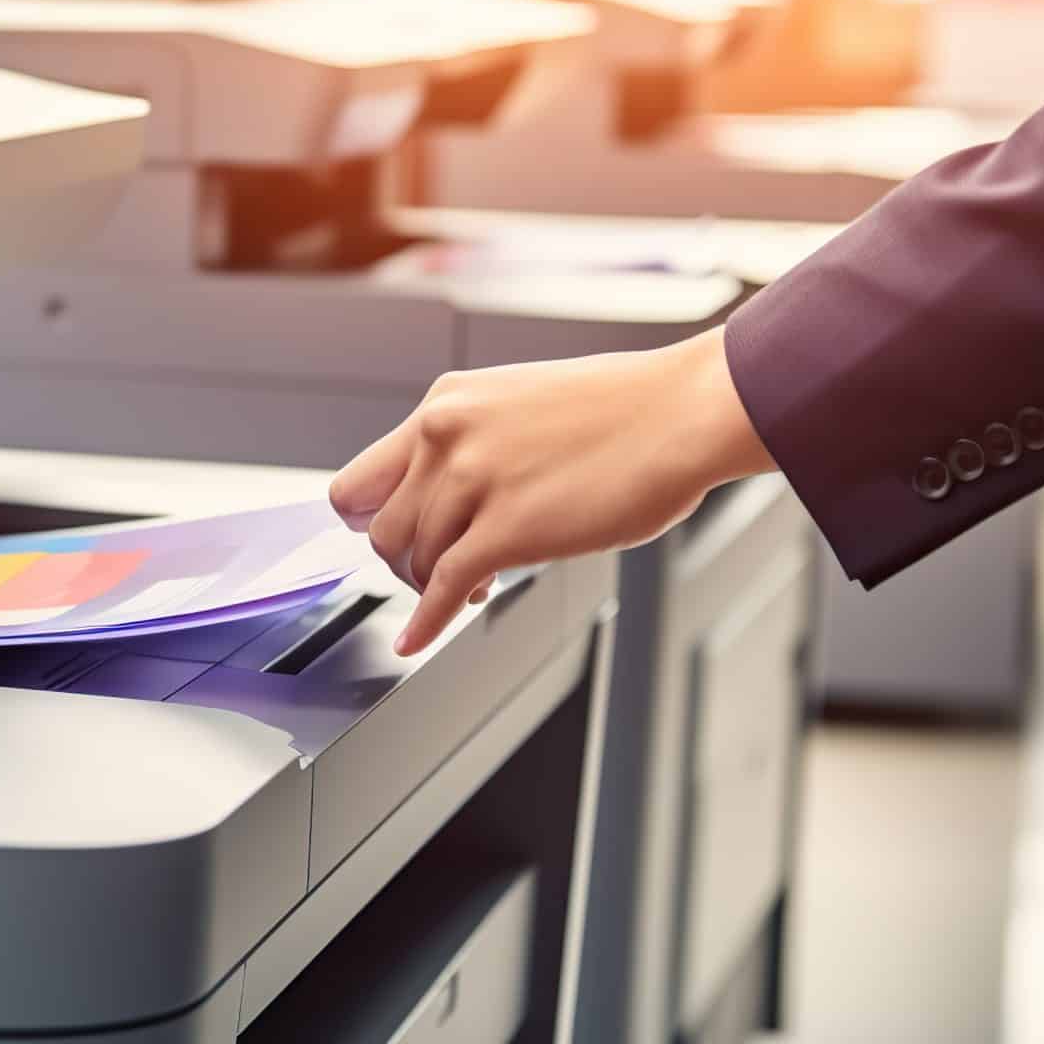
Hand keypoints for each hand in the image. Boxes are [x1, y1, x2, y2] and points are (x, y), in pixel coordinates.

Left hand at [329, 327, 775, 654]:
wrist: (682, 412)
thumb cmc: (625, 410)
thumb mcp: (519, 402)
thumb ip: (472, 441)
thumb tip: (446, 490)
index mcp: (445, 403)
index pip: (361, 477)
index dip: (370, 520)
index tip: (385, 539)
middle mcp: (446, 436)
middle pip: (379, 529)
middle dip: (403, 562)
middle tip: (434, 572)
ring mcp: (472, 481)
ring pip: (412, 560)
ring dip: (433, 588)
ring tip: (472, 588)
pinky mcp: (507, 528)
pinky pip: (443, 589)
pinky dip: (426, 623)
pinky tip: (417, 640)